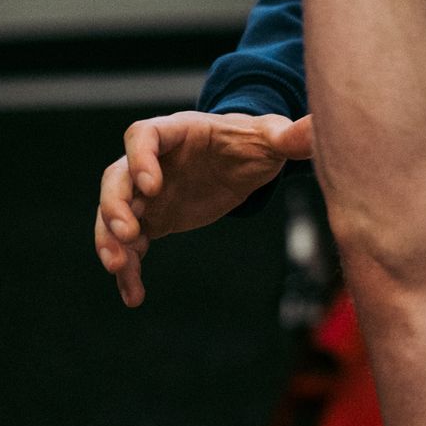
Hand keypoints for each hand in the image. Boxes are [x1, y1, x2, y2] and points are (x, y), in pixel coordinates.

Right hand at [94, 111, 313, 305]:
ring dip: (110, 239)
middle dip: (115, 205)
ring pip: (113, 214)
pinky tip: (133, 296)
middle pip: (116, 178)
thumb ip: (288, 136)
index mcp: (177, 131)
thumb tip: (316, 129)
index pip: (143, 135)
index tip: (151, 186)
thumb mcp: (272, 137)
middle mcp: (151, 162)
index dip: (140, 158)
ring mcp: (146, 193)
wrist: (244, 161)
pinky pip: (130, 245)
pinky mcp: (153, 220)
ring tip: (119, 267)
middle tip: (128, 232)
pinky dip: (128, 270)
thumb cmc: (254, 142)